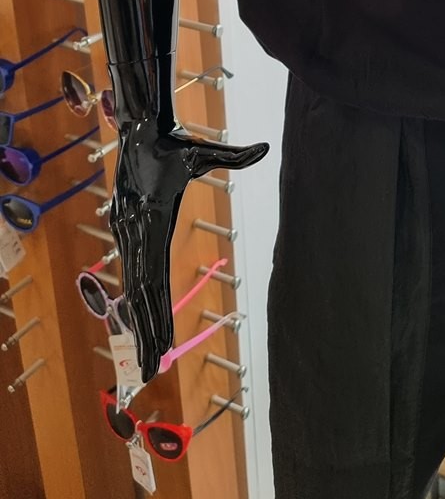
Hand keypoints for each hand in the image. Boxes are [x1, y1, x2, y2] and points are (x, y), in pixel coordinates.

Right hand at [109, 116, 268, 382]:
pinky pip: (130, 270)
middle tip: (150, 371)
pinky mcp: (123, 227)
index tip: (162, 344)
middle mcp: (134, 230)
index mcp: (153, 218)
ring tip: (145, 357)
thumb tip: (266, 147)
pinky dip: (134, 298)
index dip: (158, 313)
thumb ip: (235, 154)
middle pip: (140, 292)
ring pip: (132, 286)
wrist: (138, 127)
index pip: (155, 276)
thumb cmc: (174, 141)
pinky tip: (138, 318)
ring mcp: (125, 230)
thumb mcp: (203, 150)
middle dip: (146, 333)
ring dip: (138, 322)